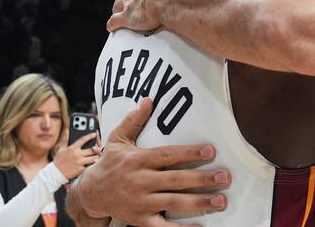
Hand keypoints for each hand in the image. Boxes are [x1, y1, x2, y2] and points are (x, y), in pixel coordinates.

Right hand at [53, 130, 100, 179]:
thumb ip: (65, 139)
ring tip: (97, 155)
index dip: (90, 136)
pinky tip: (93, 162)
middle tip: (99, 147)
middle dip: (97, 148)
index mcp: (72, 148)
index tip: (94, 134)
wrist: (55, 173)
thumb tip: (66, 131)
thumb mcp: (61, 149)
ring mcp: (79, 162)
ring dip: (96, 156)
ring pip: (93, 158)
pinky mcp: (81, 169)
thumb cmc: (58, 161)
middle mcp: (77, 154)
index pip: (83, 139)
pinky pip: (89, 165)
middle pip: (92, 149)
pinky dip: (92, 164)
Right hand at [74, 98, 230, 226]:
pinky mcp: (140, 220)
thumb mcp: (117, 140)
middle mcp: (140, 181)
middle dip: (202, 179)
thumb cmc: (110, 163)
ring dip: (199, 202)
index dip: (189, 153)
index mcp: (138, 160)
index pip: (167, 155)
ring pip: (174, 202)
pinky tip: (199, 226)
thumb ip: (134, 121)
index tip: (210, 151)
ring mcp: (141, 202)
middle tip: (224, 177)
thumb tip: (148, 100)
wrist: (90, 194)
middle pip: (175, 180)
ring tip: (220, 200)